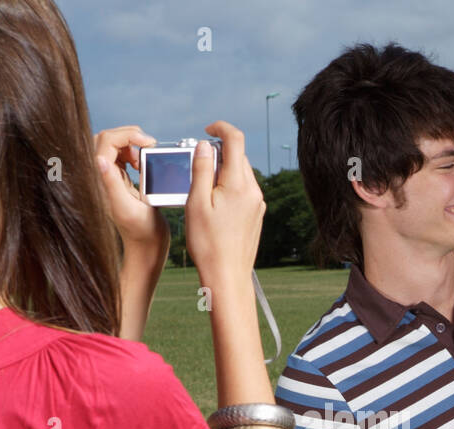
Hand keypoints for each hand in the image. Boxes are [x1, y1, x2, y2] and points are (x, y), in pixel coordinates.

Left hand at [93, 125, 169, 251]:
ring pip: (113, 144)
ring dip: (131, 144)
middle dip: (129, 136)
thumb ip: (111, 183)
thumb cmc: (141, 230)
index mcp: (99, 181)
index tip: (149, 143)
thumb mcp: (126, 207)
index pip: (106, 141)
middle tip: (148, 147)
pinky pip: (120, 155)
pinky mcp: (117, 179)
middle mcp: (100, 176)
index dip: (128, 135)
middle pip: (106, 138)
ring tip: (144, 158)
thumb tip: (99, 159)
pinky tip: (141, 164)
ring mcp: (107, 176)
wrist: (146, 244)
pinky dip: (133, 152)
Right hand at [185, 120, 264, 284]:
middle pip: (238, 156)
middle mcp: (253, 190)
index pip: (235, 140)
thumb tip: (205, 146)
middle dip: (218, 153)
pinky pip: (244, 190)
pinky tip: (214, 204)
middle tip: (197, 165)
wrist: (227, 276)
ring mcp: (257, 203)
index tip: (207, 130)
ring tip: (203, 189)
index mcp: (238, 184)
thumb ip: (201, 169)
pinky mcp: (257, 214)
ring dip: (223, 171)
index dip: (221, 128)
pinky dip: (229, 186)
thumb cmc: (208, 243)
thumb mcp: (196, 202)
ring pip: (241, 173)